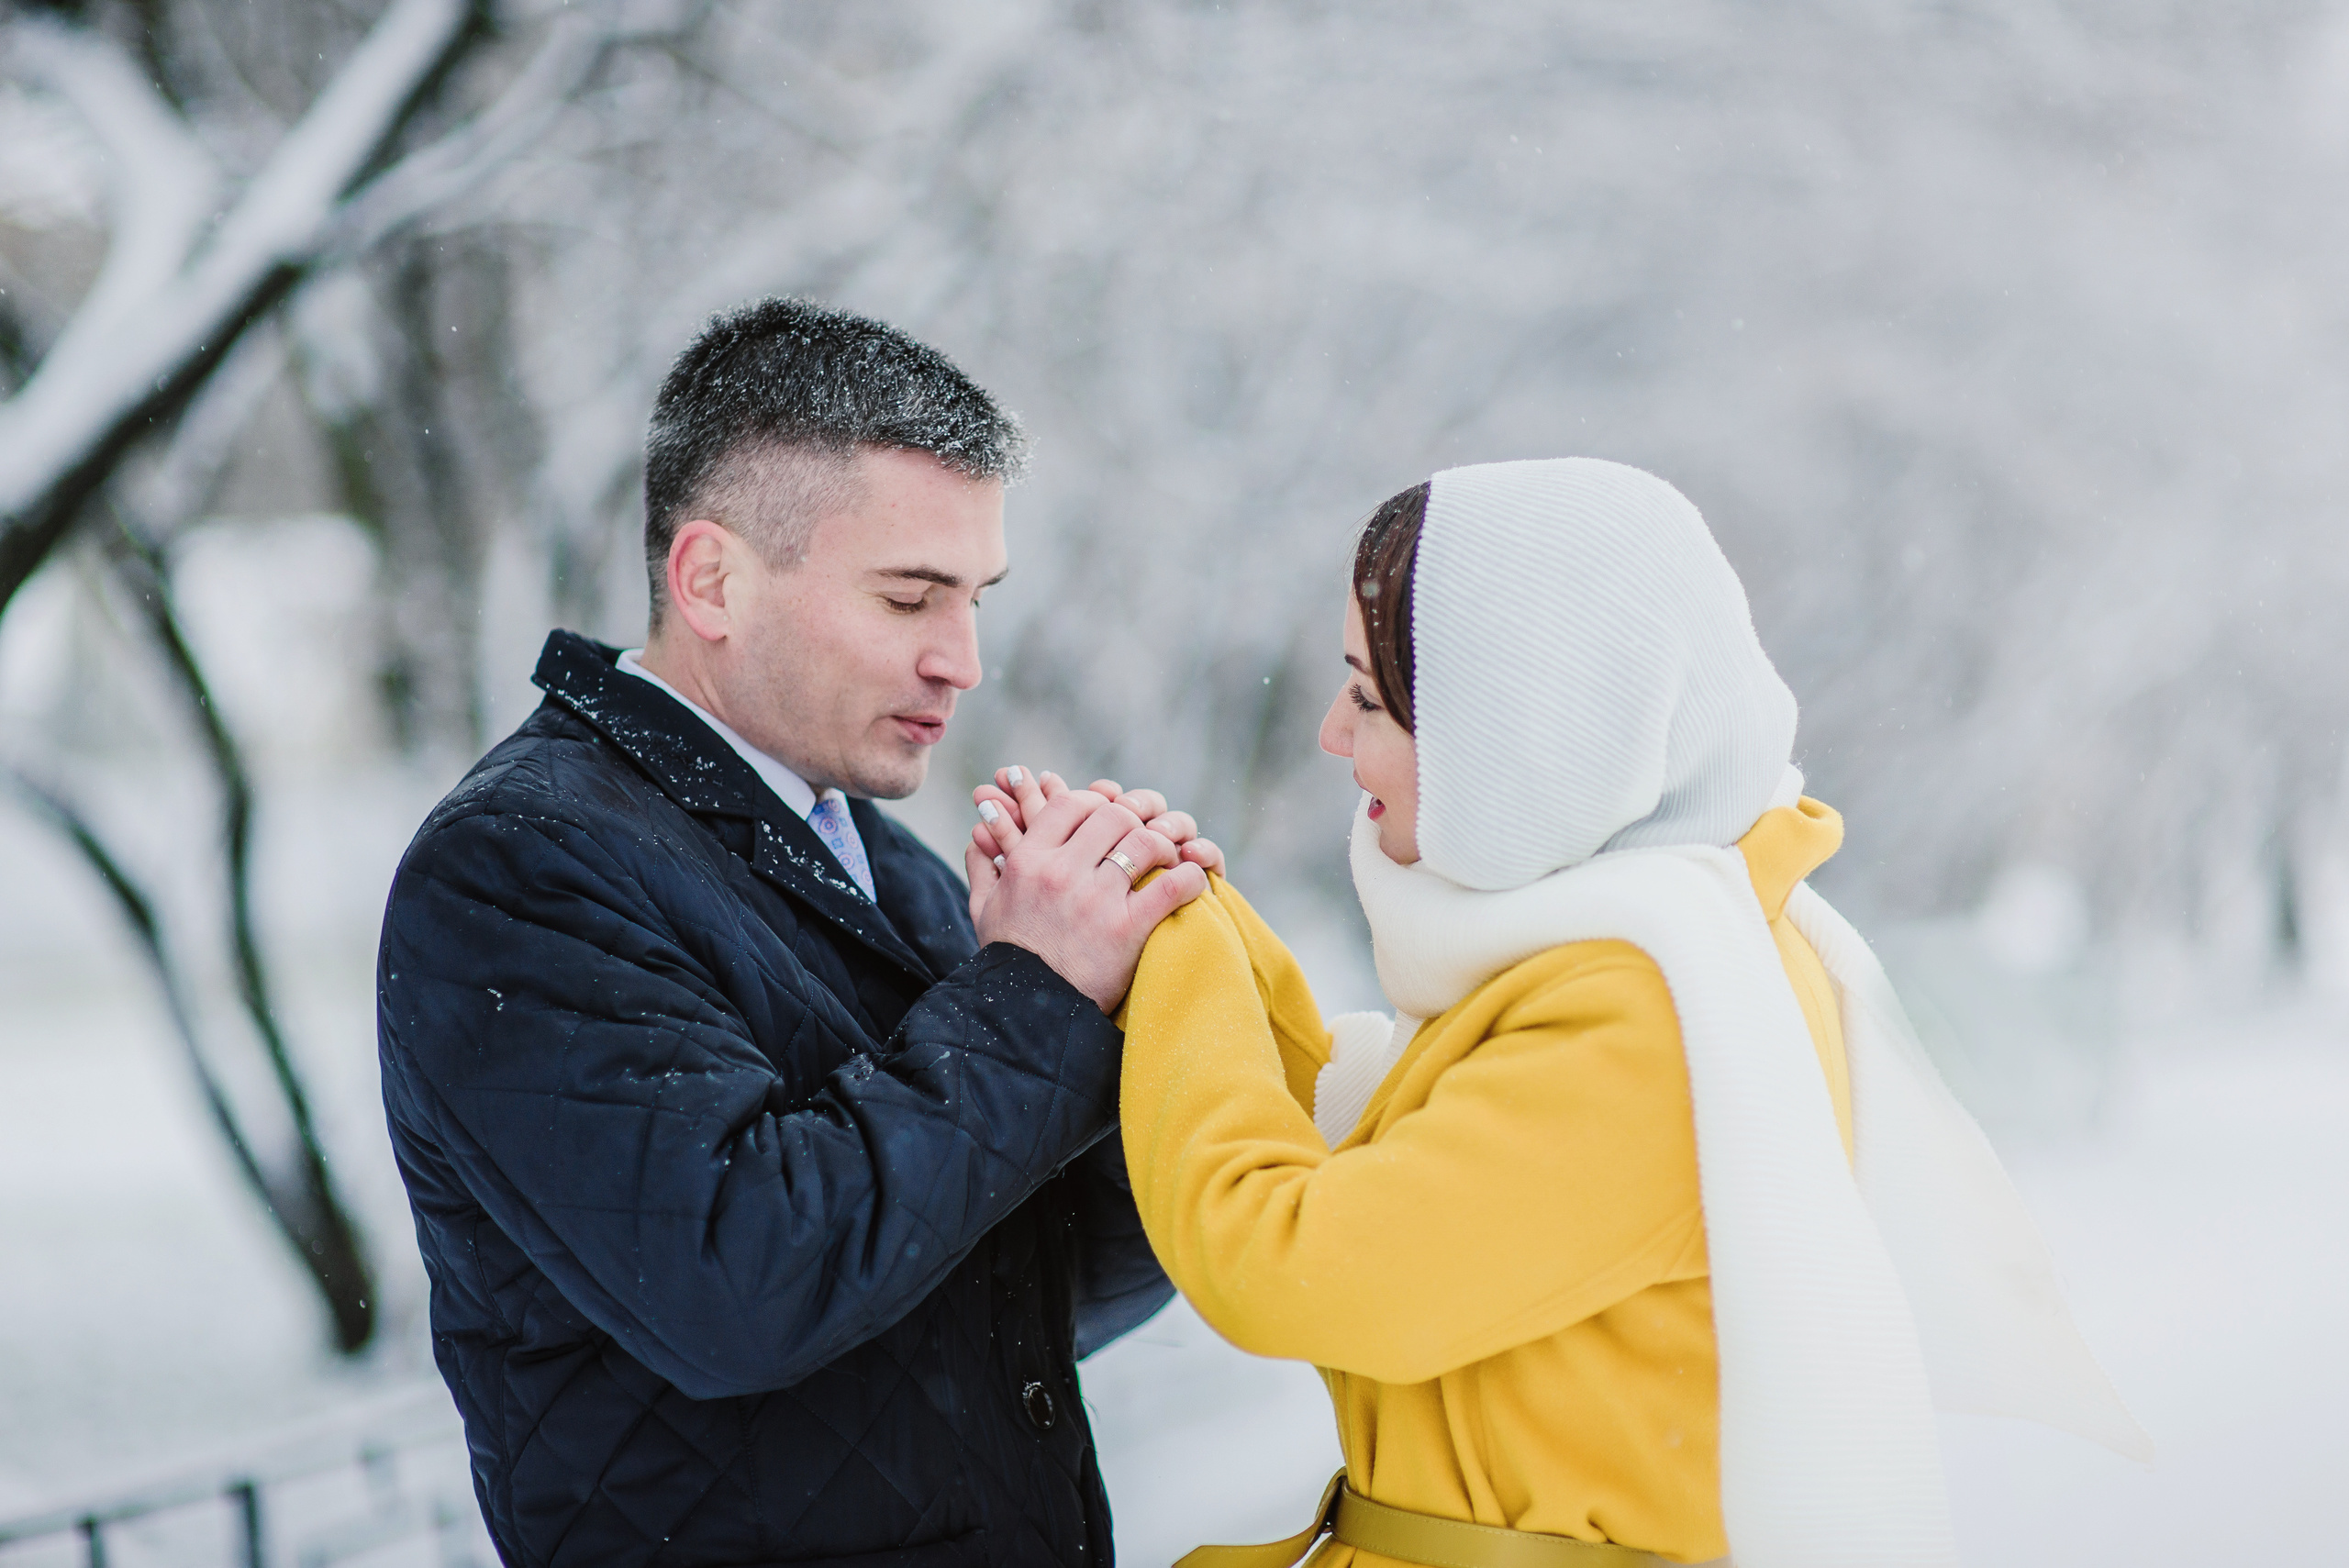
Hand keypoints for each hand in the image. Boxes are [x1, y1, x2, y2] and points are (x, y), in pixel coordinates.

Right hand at [961, 767, 1208, 1011]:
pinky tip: (1193, 881)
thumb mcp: (984, 909)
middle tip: (1143, 837)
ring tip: (1168, 860)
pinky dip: (1190, 878)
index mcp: (1028, 862)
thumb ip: (983, 866)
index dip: (1096, 802)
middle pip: (1112, 816)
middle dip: (1133, 821)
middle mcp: (1060, 874)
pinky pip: (1173, 887)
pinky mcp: (1126, 930)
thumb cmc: (1009, 959)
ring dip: (1164, 845)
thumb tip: (979, 832)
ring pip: (1144, 842)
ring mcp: (1095, 900)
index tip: (1108, 816)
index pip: (1070, 804)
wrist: (1028, 1013)